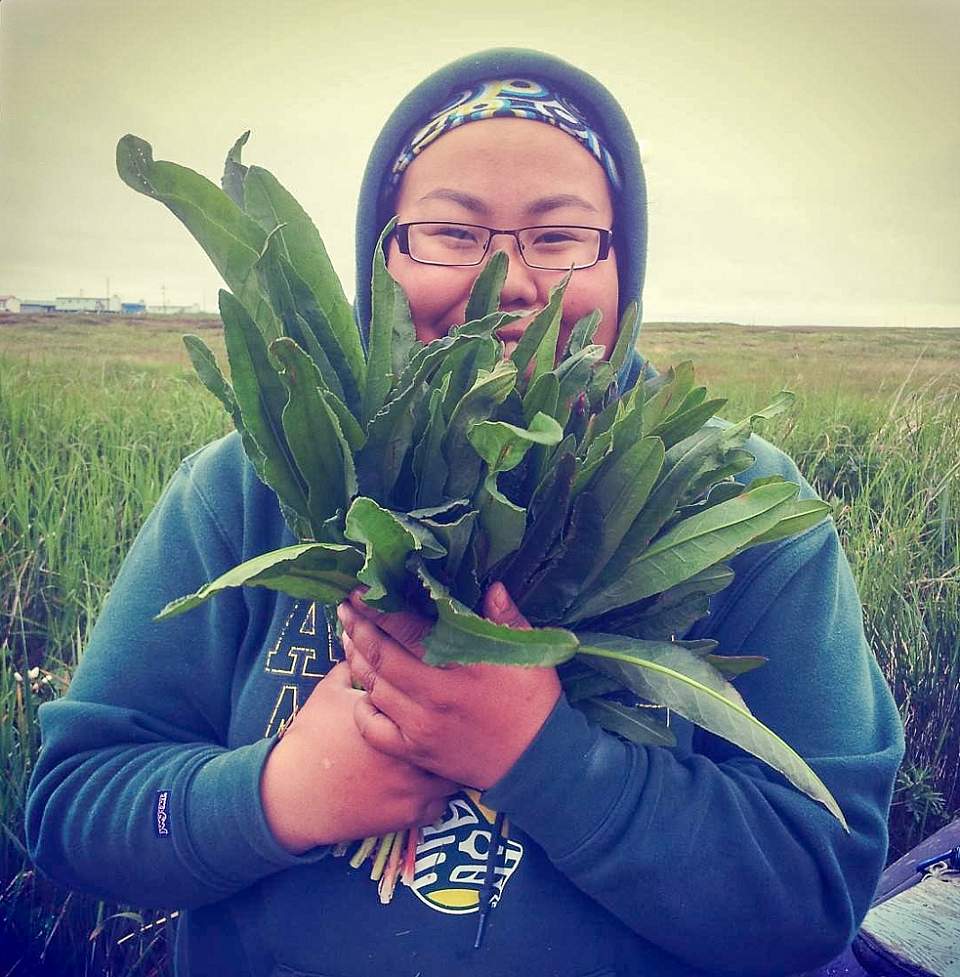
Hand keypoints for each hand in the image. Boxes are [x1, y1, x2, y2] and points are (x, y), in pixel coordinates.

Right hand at [259, 661, 456, 852]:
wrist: (294, 792)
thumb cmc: (311, 737)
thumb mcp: (329, 691)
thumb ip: (353, 666)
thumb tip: (363, 643)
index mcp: (396, 713)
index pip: (435, 698)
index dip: (443, 698)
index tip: (443, 699)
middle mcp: (412, 747)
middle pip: (453, 737)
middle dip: (454, 732)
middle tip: (452, 728)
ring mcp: (414, 783)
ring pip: (454, 774)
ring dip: (450, 768)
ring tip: (443, 760)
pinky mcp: (409, 813)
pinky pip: (442, 806)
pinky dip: (438, 800)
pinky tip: (427, 789)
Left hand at [338, 583, 561, 789]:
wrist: (537, 762)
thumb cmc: (533, 703)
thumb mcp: (529, 655)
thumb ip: (506, 619)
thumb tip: (492, 586)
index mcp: (460, 668)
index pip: (407, 630)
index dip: (379, 610)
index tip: (361, 592)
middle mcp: (433, 697)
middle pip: (380, 657)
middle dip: (357, 628)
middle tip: (345, 608)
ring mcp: (420, 728)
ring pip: (373, 688)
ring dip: (355, 660)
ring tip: (348, 637)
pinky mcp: (415, 752)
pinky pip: (374, 730)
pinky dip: (362, 708)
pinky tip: (364, 691)